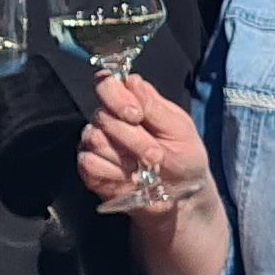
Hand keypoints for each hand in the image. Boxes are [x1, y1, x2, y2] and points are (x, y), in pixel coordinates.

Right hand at [77, 74, 210, 215]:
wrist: (183, 195)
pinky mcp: (91, 167)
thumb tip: (130, 80)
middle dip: (132, 137)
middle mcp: (110, 119)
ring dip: (125, 157)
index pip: (107, 83)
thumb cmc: (184, 157)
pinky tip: (130, 178)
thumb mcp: (178, 128)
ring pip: (95, 139)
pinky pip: (89, 162)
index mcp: (133, 102)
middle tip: (155, 154)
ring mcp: (98, 143)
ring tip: (146, 168)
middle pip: (103, 116)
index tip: (137, 115)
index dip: (117, 97)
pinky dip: (113, 172)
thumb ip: (152, 105)